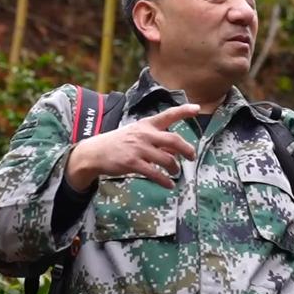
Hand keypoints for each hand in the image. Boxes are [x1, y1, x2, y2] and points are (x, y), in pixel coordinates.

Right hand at [65, 104, 199, 190]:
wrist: (95, 152)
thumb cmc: (119, 143)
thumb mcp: (137, 136)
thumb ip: (157, 141)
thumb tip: (176, 151)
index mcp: (146, 125)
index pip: (168, 115)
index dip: (184, 111)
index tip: (197, 108)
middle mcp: (144, 134)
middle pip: (173, 140)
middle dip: (187, 149)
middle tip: (192, 156)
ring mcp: (138, 149)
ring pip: (166, 159)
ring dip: (175, 168)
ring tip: (175, 172)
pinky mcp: (133, 163)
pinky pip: (155, 173)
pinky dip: (165, 181)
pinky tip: (169, 185)